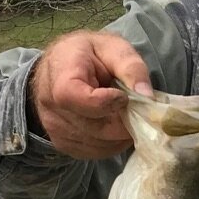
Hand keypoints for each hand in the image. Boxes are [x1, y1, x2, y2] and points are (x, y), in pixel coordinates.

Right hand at [28, 31, 152, 159]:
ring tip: (124, 115)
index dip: (107, 103)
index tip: (123, 95)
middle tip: (136, 110)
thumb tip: (147, 95)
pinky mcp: (62, 144)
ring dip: (120, 135)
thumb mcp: (112, 47)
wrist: (60, 66)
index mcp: (61, 74)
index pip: (79, 99)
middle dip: (123, 122)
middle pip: (95, 127)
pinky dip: (112, 143)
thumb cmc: (89, 54)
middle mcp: (51, 104)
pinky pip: (94, 152)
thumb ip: (131, 67)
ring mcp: (54, 128)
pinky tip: (114, 125)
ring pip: (98, 144)